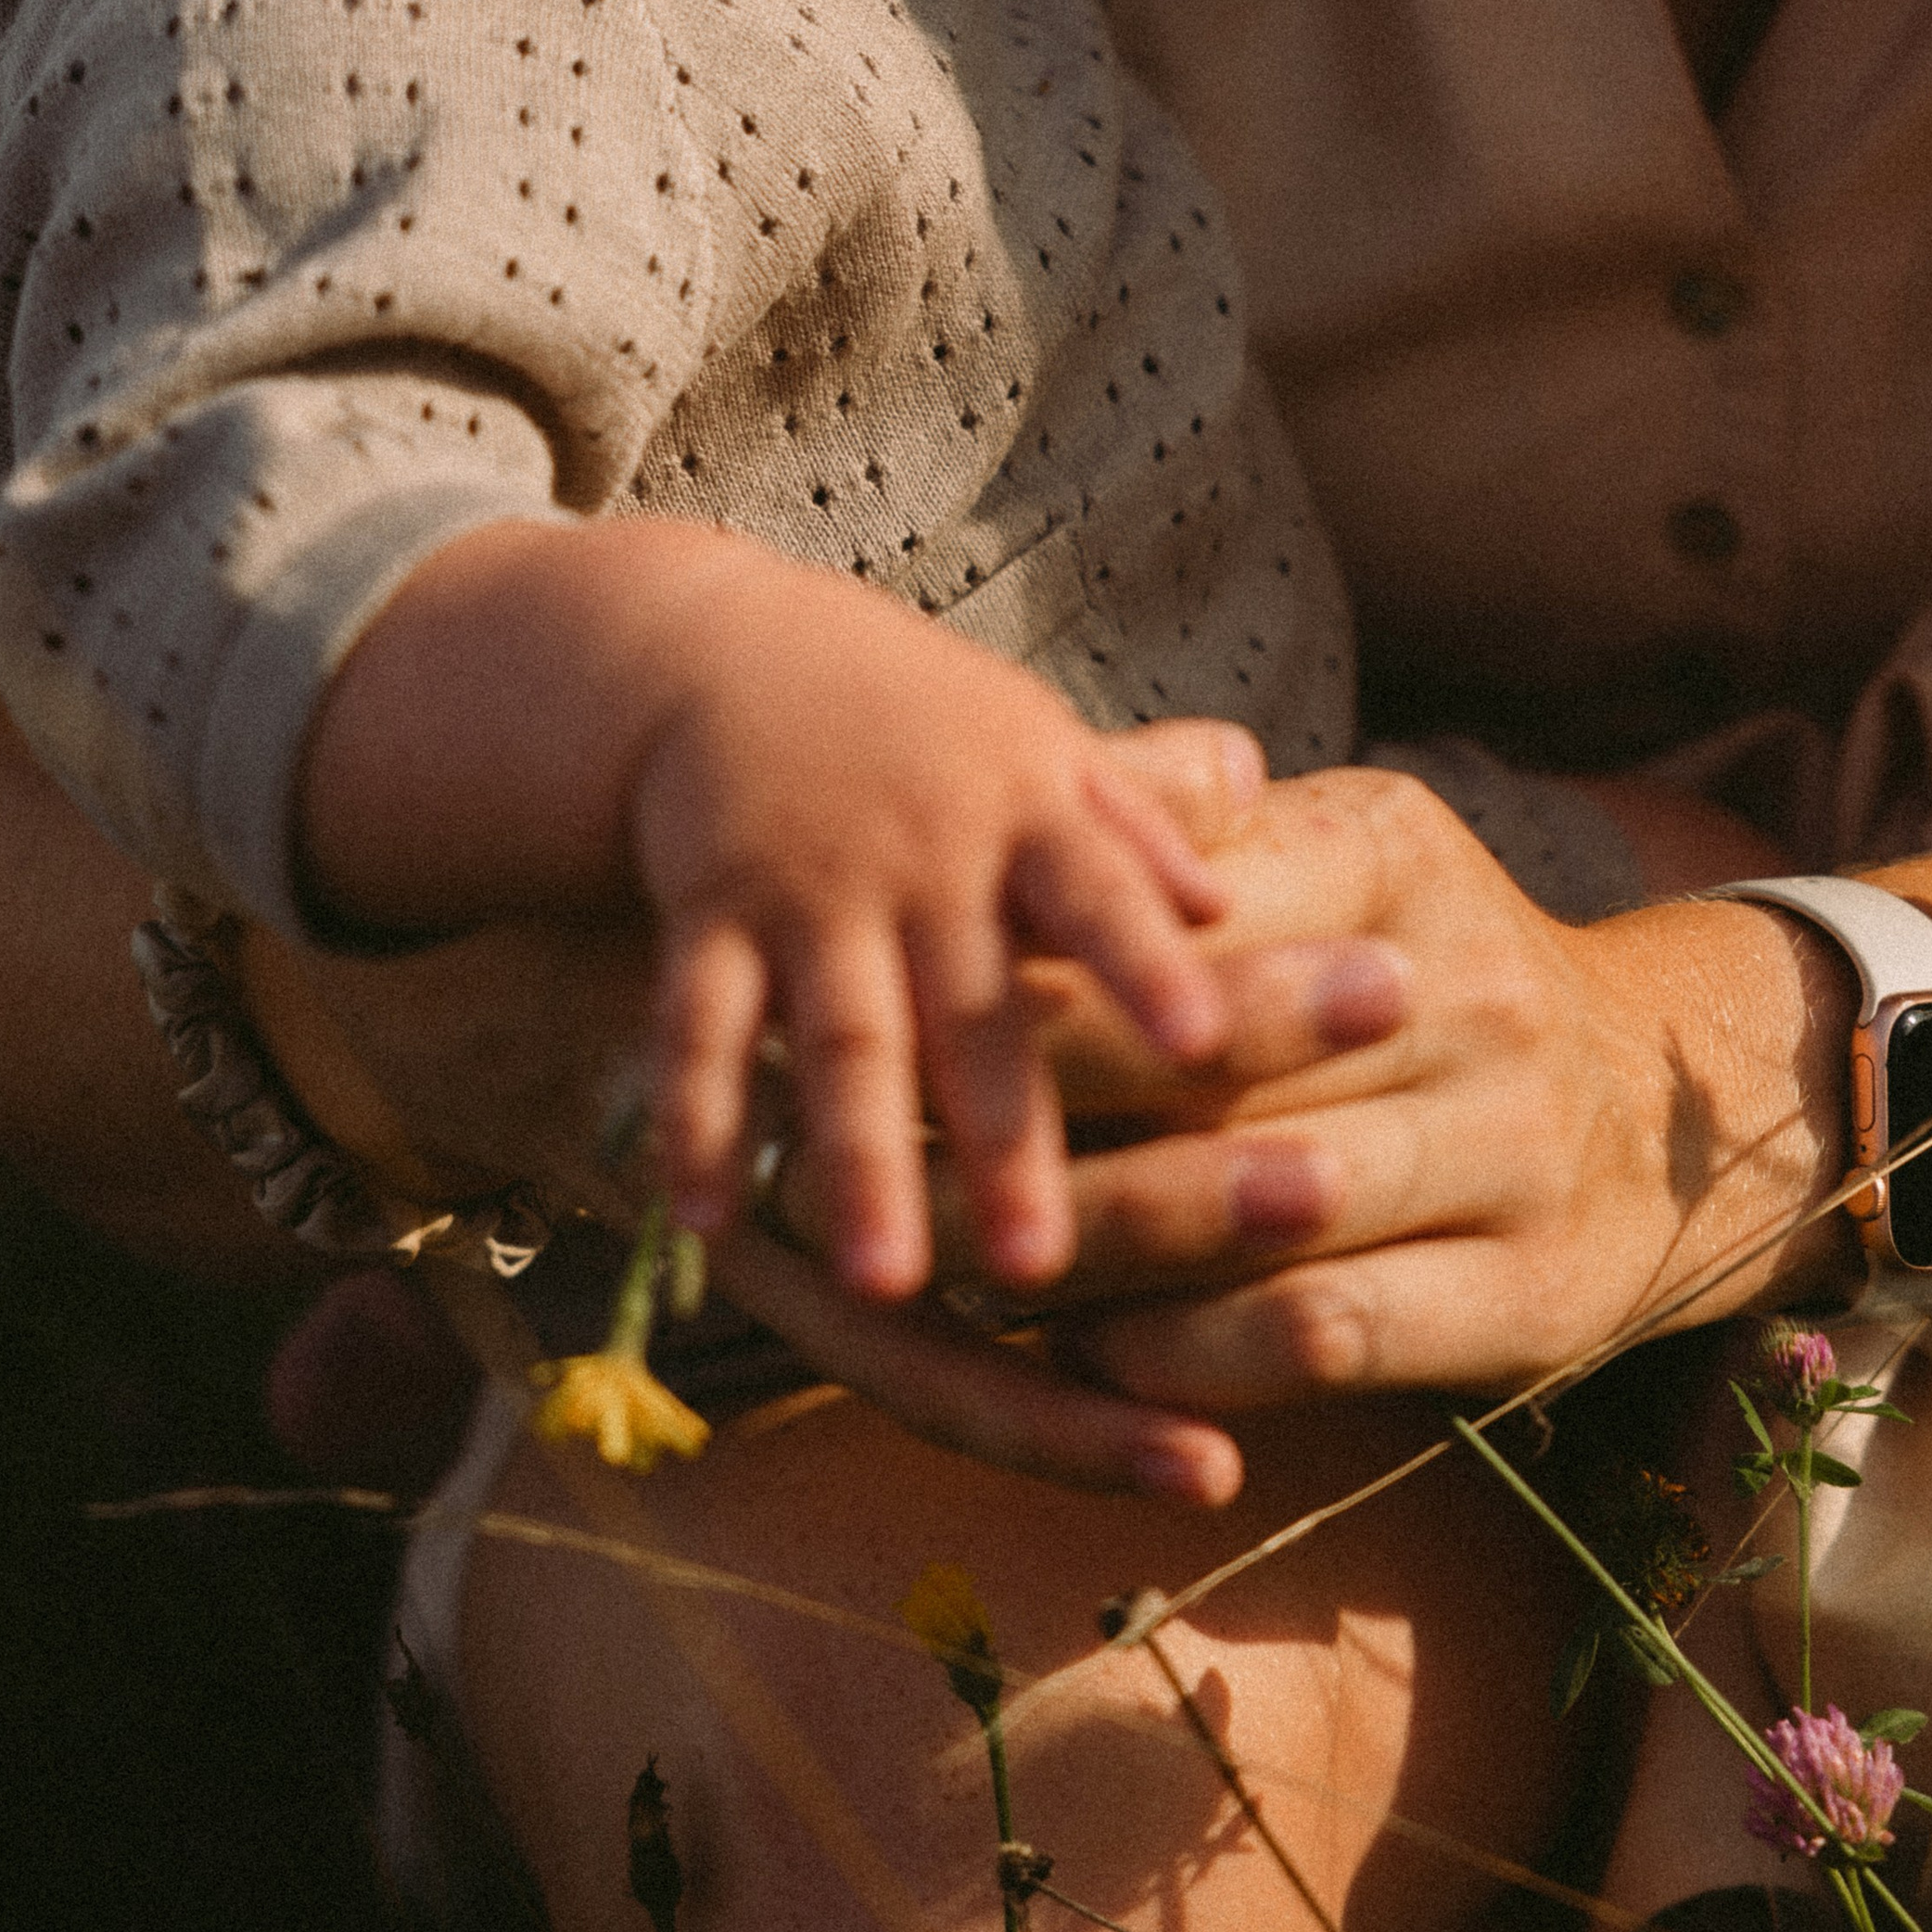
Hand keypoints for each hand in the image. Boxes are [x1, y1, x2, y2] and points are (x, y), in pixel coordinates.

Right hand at [305, 518, 1251, 1303]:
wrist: (721, 647)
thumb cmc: (916, 721)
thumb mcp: (1035, 742)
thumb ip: (1135, 827)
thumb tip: (1233, 905)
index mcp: (1022, 811)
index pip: (1099, 895)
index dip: (1146, 966)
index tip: (1203, 1046)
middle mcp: (920, 857)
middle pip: (971, 1011)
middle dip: (1004, 1136)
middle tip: (1042, 1267)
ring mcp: (809, 891)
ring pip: (840, 1040)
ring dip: (860, 1160)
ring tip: (884, 1284)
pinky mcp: (708, 917)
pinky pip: (702, 1029)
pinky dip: (698, 1121)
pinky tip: (707, 1222)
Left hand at [760, 765, 1856, 1419]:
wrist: (1665, 1097)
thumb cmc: (1415, 964)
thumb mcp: (1330, 852)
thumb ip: (1183, 824)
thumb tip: (1027, 764)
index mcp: (1393, 850)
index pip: (1174, 919)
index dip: (1021, 982)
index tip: (880, 1025)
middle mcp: (1464, 987)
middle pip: (1199, 1067)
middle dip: (1020, 1126)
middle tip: (856, 1167)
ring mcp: (1511, 1147)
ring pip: (1253, 1208)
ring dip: (1087, 1252)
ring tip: (945, 1271)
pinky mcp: (1530, 1298)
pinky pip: (1320, 1332)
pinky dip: (1188, 1354)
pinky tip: (1086, 1356)